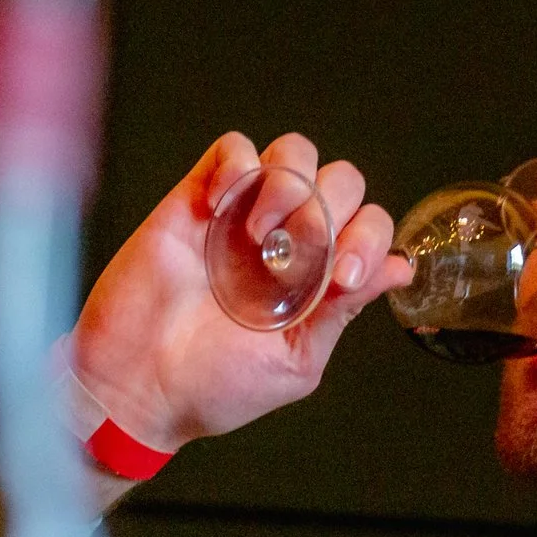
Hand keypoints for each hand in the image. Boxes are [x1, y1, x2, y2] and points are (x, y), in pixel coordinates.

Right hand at [69, 132, 402, 450]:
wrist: (136, 388)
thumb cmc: (210, 388)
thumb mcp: (293, 361)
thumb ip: (341, 313)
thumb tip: (399, 269)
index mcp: (316, 278)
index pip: (368, 226)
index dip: (369, 239)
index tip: (346, 277)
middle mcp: (286, 240)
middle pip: (341, 181)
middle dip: (332, 211)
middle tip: (297, 256)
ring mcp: (242, 215)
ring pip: (294, 153)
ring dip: (291, 184)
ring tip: (260, 233)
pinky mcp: (196, 199)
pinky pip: (232, 148)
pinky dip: (240, 164)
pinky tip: (226, 206)